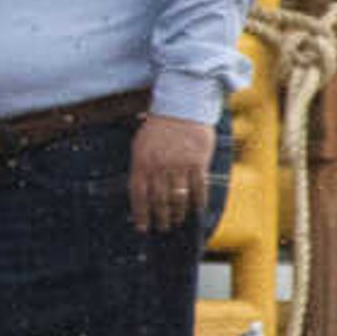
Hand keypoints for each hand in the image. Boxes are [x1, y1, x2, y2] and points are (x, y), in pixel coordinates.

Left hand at [127, 112, 216, 232]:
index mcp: (141, 160)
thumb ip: (141, 167)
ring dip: (177, 214)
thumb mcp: (140, 144)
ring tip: (176, 221)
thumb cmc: (158, 127)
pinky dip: (198, 202)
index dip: (140, 213)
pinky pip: (199, 188)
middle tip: (161, 228)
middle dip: (159, 218)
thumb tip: (141, 192)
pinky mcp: (198, 162)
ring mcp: (179, 164)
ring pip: (178, 198)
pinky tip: (196, 210)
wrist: (182, 107)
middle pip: (158, 200)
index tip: (142, 227)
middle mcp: (159, 165)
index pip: (138, 194)